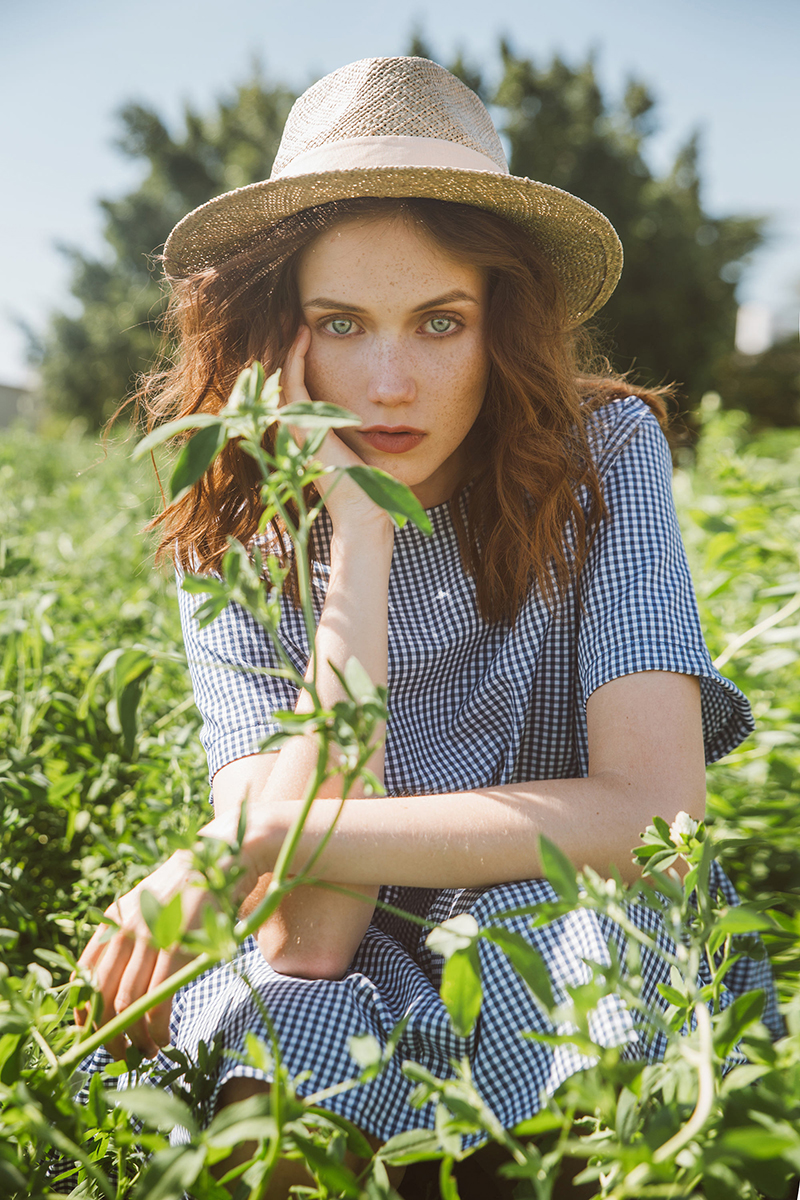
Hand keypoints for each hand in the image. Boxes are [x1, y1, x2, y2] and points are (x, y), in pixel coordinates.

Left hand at [75, 850, 212, 1058]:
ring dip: (135, 1037)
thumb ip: (125, 935)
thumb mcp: (144, 905)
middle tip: (120, 1054)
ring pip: (129, 1003)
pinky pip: (158, 999)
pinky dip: (157, 1028)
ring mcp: (150, 938)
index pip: (84, 975)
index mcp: (111, 920)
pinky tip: (164, 1038)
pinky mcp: (177, 948)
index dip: (84, 1012)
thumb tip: (108, 983)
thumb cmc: (183, 890)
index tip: (90, 1035)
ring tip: (147, 1052)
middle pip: (103, 996)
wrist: (218, 859)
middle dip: (107, 1034)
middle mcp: (124, 928)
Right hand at [282, 327, 395, 539]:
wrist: (366, 511)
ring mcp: (294, 429)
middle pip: (279, 378)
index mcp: (305, 434)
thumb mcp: (364, 446)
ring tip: (291, 319)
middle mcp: (293, 430)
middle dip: (282, 347)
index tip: (303, 332)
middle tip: (288, 317)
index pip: (291, 387)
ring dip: (284, 346)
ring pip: (279, 377)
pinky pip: (292, 384)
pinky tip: (303, 335)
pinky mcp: (303, 428)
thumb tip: (387, 404)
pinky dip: (294, 358)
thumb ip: (361, 425)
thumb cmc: (371, 485)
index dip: (293, 358)